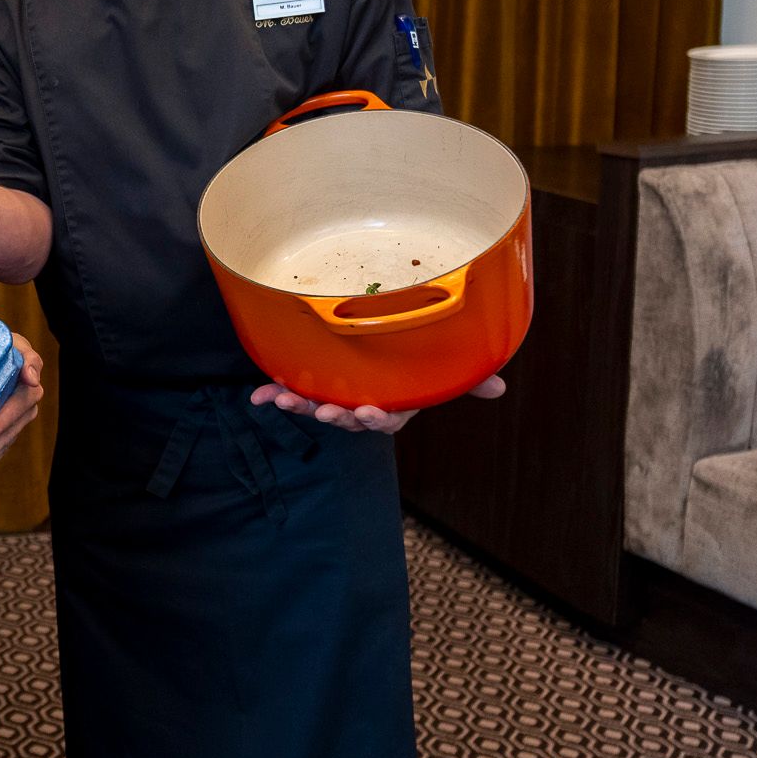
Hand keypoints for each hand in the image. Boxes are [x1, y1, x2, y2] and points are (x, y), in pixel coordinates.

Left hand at [0, 333, 44, 472]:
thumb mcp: (7, 342)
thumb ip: (24, 357)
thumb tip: (32, 379)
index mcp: (28, 377)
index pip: (22, 402)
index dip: (4, 420)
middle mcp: (27, 397)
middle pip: (16, 424)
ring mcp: (19, 411)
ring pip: (10, 435)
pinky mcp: (8, 420)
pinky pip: (5, 440)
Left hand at [248, 373, 506, 434]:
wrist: (382, 339)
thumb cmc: (418, 357)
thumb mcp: (444, 365)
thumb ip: (468, 376)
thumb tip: (500, 386)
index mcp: (395, 402)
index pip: (388, 418)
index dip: (377, 418)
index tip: (367, 411)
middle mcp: (364, 402)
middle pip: (348, 417)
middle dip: (335, 416)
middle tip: (323, 412)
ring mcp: (337, 393)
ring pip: (318, 405)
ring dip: (299, 404)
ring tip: (281, 400)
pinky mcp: (314, 381)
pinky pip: (293, 389)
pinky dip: (273, 392)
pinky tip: (257, 395)